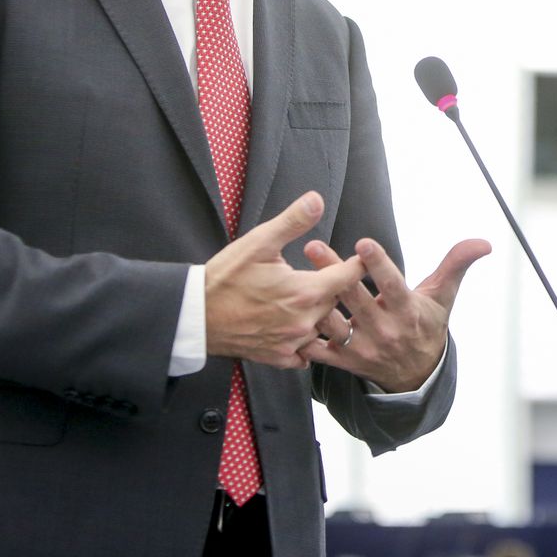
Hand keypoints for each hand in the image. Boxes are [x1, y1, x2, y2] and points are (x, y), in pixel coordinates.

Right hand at [204, 191, 368, 368]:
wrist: (196, 316)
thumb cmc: (225, 277)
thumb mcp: (258, 242)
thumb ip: (292, 221)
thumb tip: (317, 200)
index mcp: (305, 292)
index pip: (349, 277)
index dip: (356, 265)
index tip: (361, 258)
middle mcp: (304, 321)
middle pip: (337, 302)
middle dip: (333, 286)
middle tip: (323, 271)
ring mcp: (292, 343)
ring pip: (323, 327)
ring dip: (320, 313)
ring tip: (308, 298)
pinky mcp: (278, 357)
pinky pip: (305, 353)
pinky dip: (305, 340)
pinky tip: (296, 326)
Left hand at [297, 235, 491, 391]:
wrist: (416, 376)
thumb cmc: (427, 325)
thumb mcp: (443, 296)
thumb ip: (456, 265)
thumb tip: (483, 241)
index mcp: (408, 311)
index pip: (393, 285)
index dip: (378, 265)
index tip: (364, 242)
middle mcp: (384, 331)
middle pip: (355, 299)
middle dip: (334, 272)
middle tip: (313, 246)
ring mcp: (363, 348)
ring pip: (334, 323)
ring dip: (313, 301)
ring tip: (294, 277)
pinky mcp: (346, 361)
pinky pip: (320, 352)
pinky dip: (304, 339)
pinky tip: (286, 317)